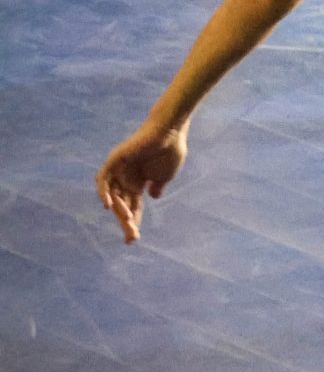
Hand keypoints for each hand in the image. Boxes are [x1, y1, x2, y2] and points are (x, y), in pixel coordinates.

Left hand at [97, 123, 187, 243]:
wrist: (170, 132)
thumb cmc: (170, 152)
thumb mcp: (166, 175)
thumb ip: (158, 186)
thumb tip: (153, 196)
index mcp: (138, 183)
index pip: (133, 206)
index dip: (133, 222)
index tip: (134, 238)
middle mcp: (126, 178)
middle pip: (122, 205)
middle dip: (126, 222)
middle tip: (131, 237)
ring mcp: (119, 170)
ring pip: (113, 195)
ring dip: (119, 210)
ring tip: (127, 222)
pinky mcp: (114, 161)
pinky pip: (103, 179)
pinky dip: (103, 192)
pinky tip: (108, 206)